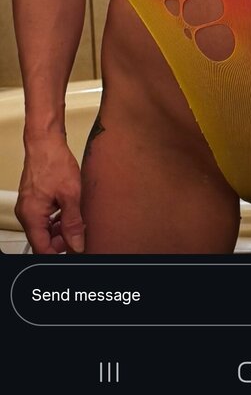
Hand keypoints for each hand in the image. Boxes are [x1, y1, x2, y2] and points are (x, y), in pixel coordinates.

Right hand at [15, 133, 84, 253]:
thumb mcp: (70, 195)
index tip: (75, 249)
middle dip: (62, 241)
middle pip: (43, 240)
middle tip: (80, 232)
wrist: (46, 141)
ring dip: (60, 229)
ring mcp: (28, 206)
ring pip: (44, 229)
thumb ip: (73, 223)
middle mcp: (26, 213)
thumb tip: (77, 244)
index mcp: (32, 216)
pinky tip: (69, 211)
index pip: (42, 249)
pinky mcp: (33, 200)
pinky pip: (43, 218)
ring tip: (77, 219)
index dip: (60, 253)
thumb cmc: (54, 161)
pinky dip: (56, 219)